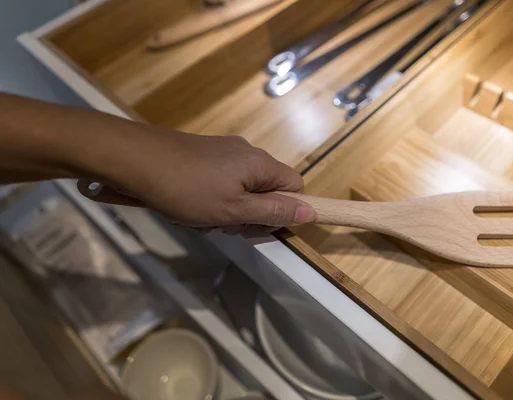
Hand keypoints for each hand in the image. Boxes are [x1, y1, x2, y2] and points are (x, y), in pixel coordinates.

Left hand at [90, 128, 315, 233]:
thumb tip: (310, 211)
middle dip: (250, 214)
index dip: (284, 211)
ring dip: (226, 210)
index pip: (295, 187)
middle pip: (267, 190)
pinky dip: (210, 199)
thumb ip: (273, 211)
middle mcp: (246, 153)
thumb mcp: (234, 209)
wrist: (134, 160)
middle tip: (224, 226)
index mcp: (260, 164)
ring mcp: (223, 153)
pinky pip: (220, 182)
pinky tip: (187, 207)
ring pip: (241, 190)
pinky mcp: (203, 155)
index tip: (258, 226)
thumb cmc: (187, 189)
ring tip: (200, 218)